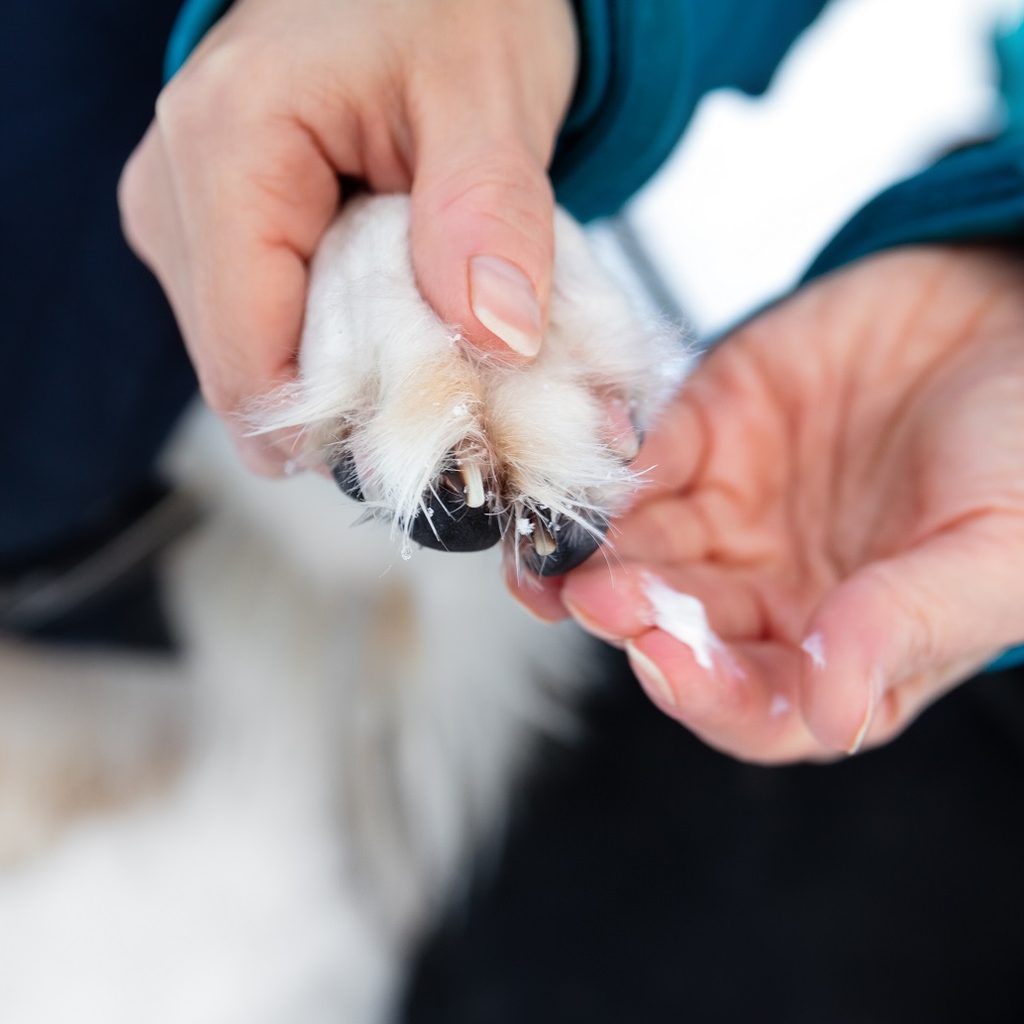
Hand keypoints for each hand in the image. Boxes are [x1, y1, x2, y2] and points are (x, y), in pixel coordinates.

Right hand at [119, 0, 575, 472]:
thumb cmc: (444, 5)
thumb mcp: (489, 90)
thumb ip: (488, 213)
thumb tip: (493, 342)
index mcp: (224, 151)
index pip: (251, 366)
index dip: (349, 423)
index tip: (446, 424)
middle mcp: (174, 198)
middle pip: (254, 379)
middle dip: (363, 399)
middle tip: (460, 366)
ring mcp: (186, 228)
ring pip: (265, 370)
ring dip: (361, 375)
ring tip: (433, 316)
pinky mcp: (216, 249)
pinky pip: (276, 341)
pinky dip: (349, 350)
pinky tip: (400, 305)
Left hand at [514, 247, 1023, 761]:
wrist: (1019, 317)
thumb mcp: (993, 553)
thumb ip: (904, 627)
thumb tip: (833, 712)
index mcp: (841, 650)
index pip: (751, 704)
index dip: (701, 694)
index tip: (665, 661)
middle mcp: (770, 591)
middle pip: (674, 629)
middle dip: (629, 617)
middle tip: (593, 592)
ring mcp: (732, 512)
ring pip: (639, 551)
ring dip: (591, 552)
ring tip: (555, 541)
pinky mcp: (708, 431)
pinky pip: (642, 460)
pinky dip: (608, 467)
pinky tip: (584, 463)